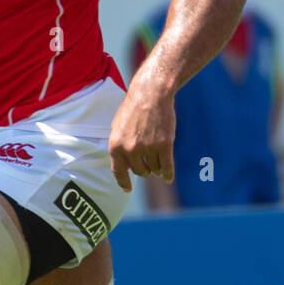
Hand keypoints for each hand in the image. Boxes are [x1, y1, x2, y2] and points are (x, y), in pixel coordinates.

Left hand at [108, 76, 176, 193]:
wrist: (151, 94)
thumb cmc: (134, 108)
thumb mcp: (118, 126)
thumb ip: (119, 146)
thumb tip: (125, 166)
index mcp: (115, 145)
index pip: (118, 171)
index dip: (123, 182)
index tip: (127, 190)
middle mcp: (130, 149)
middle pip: (140, 171)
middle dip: (144, 169)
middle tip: (148, 162)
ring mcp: (148, 148)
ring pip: (154, 169)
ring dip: (156, 167)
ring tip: (157, 159)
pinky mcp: (164, 145)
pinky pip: (166, 167)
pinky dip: (168, 174)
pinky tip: (168, 178)